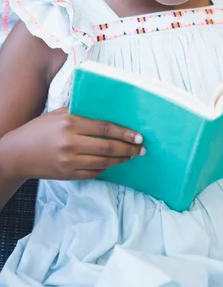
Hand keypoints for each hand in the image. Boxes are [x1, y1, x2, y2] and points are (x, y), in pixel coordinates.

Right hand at [0, 108, 145, 181]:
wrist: (17, 154)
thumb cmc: (39, 129)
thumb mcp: (58, 114)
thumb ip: (80, 112)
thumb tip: (106, 111)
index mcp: (70, 124)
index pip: (104, 128)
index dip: (124, 133)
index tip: (138, 135)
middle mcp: (71, 143)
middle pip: (107, 147)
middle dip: (128, 149)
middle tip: (141, 149)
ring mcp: (69, 161)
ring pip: (103, 162)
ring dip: (121, 160)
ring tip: (132, 156)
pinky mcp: (67, 175)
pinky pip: (93, 172)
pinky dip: (106, 168)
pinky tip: (113, 163)